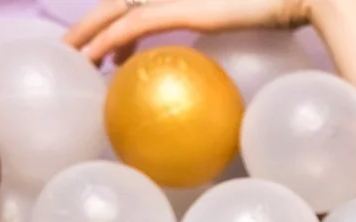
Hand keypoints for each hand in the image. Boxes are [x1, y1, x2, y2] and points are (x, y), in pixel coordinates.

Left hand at [65, 0, 316, 64]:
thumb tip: (230, 79)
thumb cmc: (284, 11)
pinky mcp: (179, 8)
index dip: (118, 26)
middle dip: (88, 27)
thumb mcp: (249, 25)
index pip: (140, 7)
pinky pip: (132, 25)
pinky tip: (93, 58)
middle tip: (71, 52)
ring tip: (71, 57)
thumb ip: (229, 32)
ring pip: (114, 12)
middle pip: (116, 6)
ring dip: (87, 34)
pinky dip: (108, 39)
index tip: (111, 55)